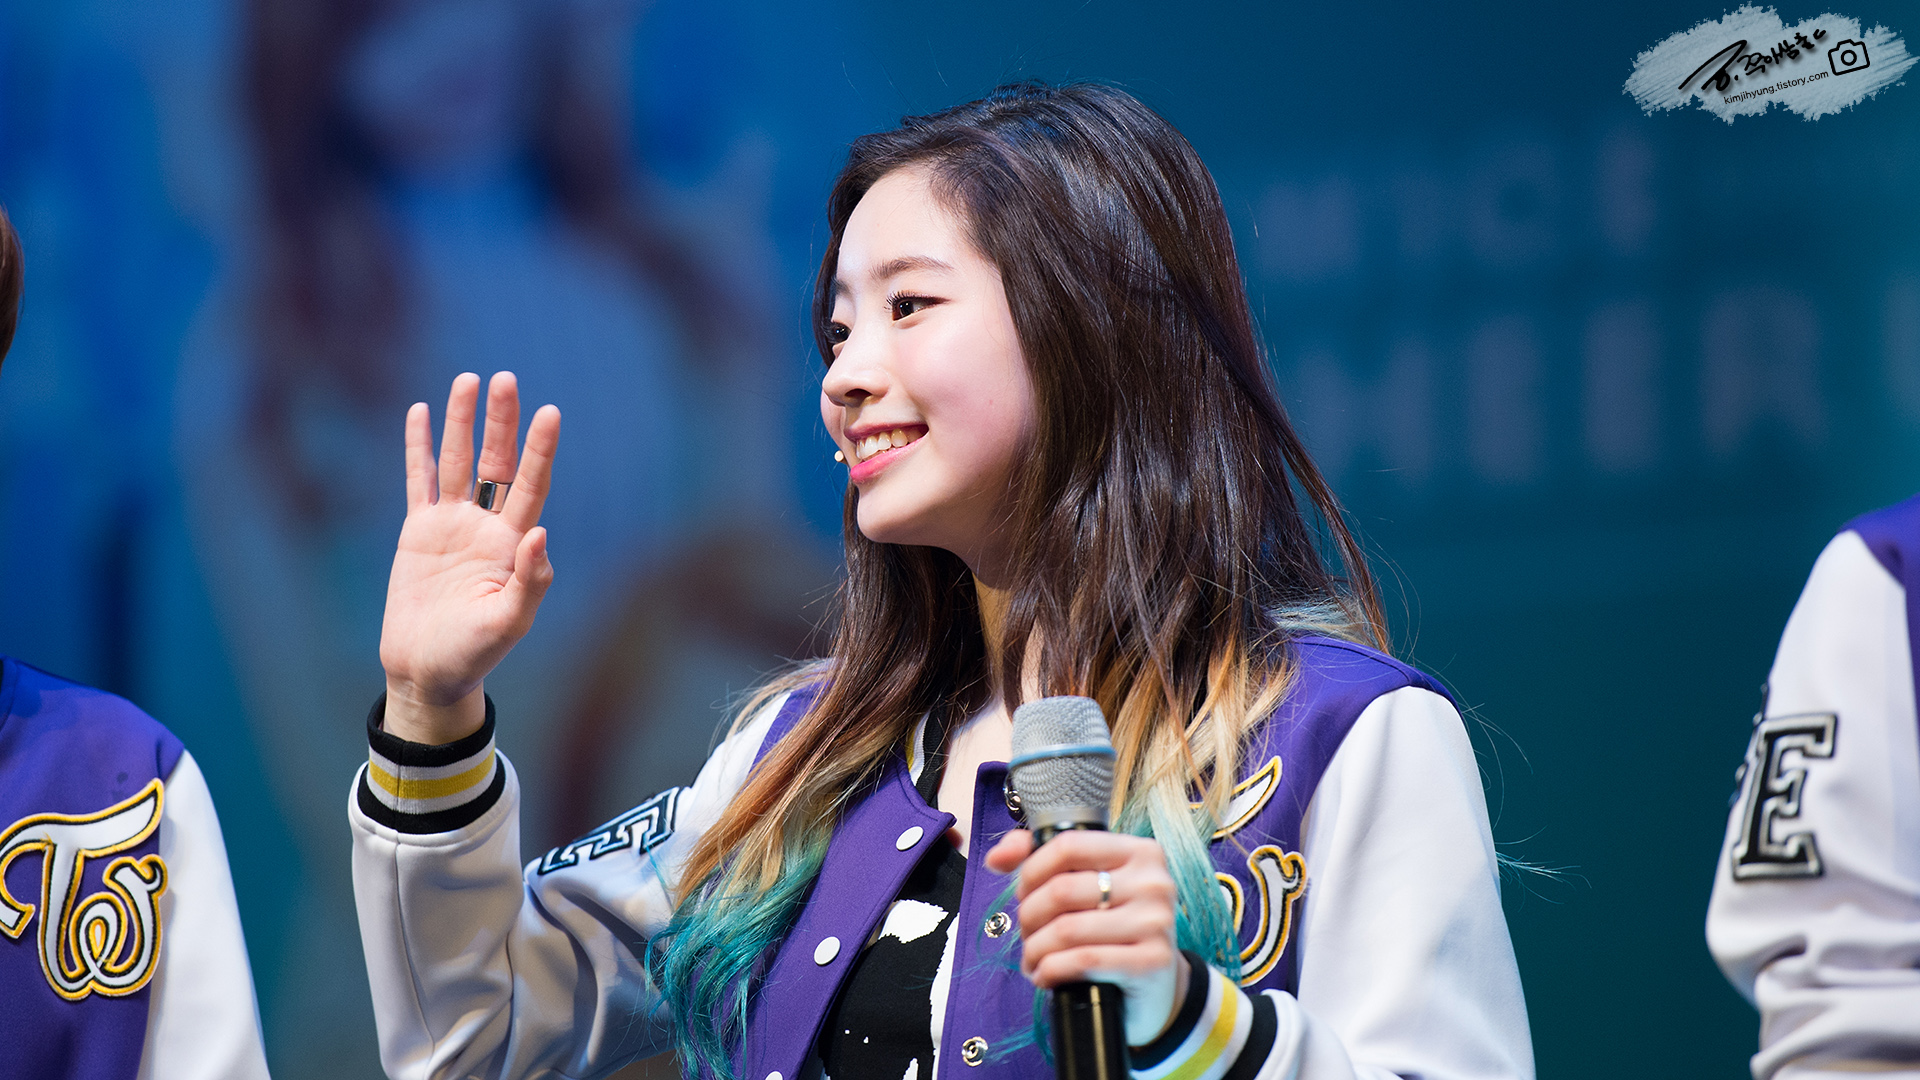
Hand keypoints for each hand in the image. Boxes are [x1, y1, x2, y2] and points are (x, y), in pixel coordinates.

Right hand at [378, 372, 559, 744]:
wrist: (428, 670)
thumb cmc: (474, 653)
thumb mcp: (509, 622)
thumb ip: (529, 581)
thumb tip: (540, 533)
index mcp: (513, 544)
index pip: (532, 486)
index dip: (540, 451)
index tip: (550, 413)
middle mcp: (487, 527)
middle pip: (497, 463)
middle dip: (502, 422)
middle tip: (505, 379)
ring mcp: (452, 525)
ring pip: (458, 462)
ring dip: (462, 423)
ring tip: (468, 380)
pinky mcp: (418, 532)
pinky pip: (418, 481)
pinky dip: (417, 448)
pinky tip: (420, 412)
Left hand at [984, 829, 1189, 1046]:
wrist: (1157, 984)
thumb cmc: (1114, 927)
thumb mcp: (1088, 884)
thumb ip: (1040, 858)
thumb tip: (996, 858)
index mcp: (1140, 851)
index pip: (1068, 845)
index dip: (1032, 870)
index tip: (1024, 893)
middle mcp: (1154, 882)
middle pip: (1062, 890)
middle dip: (1029, 916)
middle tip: (1026, 933)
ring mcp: (1156, 922)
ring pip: (1067, 929)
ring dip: (1035, 949)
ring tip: (1031, 959)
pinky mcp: (1152, 962)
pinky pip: (1083, 960)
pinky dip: (1051, 970)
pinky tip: (1045, 976)